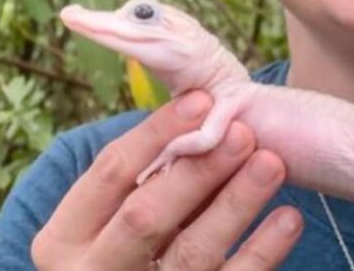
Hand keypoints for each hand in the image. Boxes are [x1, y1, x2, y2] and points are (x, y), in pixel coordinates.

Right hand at [32, 91, 301, 269]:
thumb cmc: (125, 247)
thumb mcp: (111, 216)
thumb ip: (146, 175)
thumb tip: (204, 110)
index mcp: (65, 237)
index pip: (110, 173)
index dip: (157, 133)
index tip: (203, 100)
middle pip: (145, 217)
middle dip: (197, 171)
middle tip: (243, 132)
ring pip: (192, 253)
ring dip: (236, 205)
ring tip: (272, 164)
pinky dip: (262, 251)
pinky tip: (288, 218)